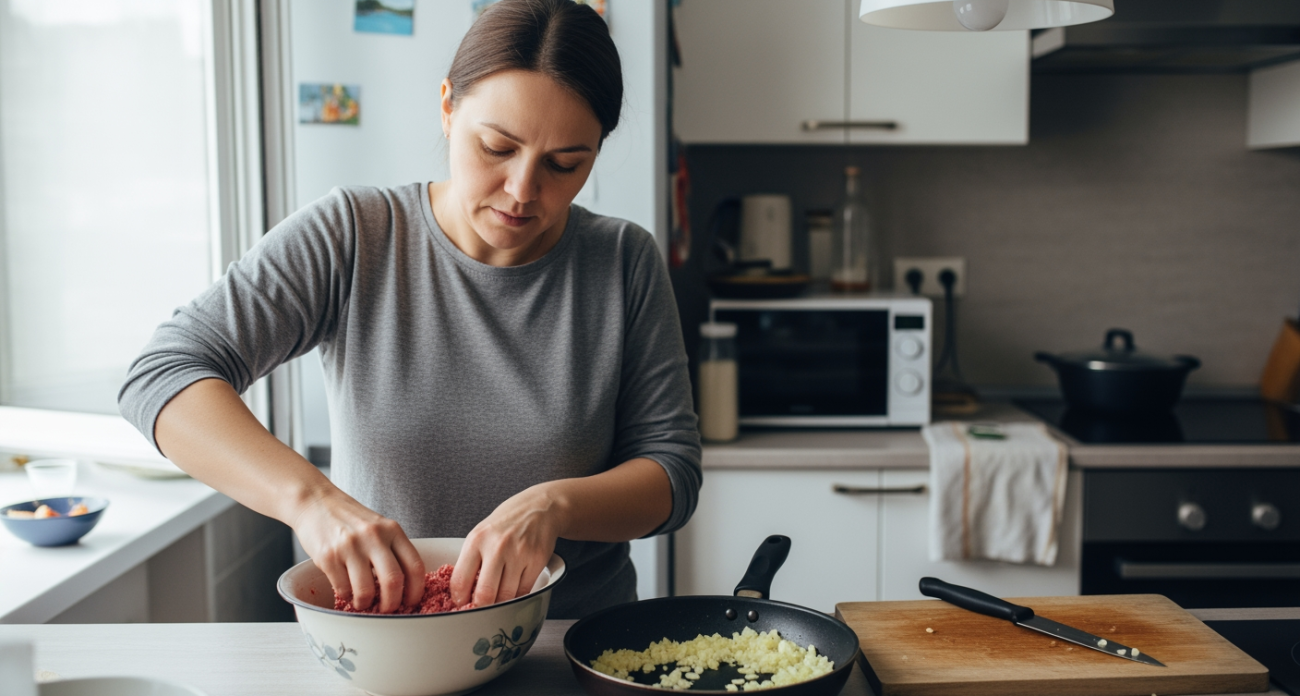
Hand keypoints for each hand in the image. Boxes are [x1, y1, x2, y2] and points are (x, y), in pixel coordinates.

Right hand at [291, 489, 426, 612]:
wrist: (315, 502)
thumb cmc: (349, 518)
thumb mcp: (378, 526)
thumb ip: (392, 549)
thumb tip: (403, 588)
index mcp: (392, 530)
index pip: (414, 565)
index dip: (416, 591)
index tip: (411, 602)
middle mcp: (373, 536)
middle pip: (393, 581)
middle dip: (392, 604)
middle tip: (387, 609)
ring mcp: (350, 546)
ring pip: (366, 591)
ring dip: (365, 604)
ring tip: (363, 602)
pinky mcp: (328, 557)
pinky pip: (343, 589)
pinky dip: (347, 597)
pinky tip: (347, 591)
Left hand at [451, 483, 562, 607]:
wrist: (539, 507)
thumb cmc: (506, 523)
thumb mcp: (481, 533)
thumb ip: (471, 560)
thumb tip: (463, 593)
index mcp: (476, 540)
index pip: (460, 581)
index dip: (459, 599)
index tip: (461, 604)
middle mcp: (497, 547)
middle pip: (484, 595)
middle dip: (480, 608)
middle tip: (480, 609)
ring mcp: (519, 554)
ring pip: (506, 596)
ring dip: (501, 603)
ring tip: (498, 598)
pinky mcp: (537, 561)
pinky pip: (524, 591)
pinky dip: (518, 596)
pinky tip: (514, 589)